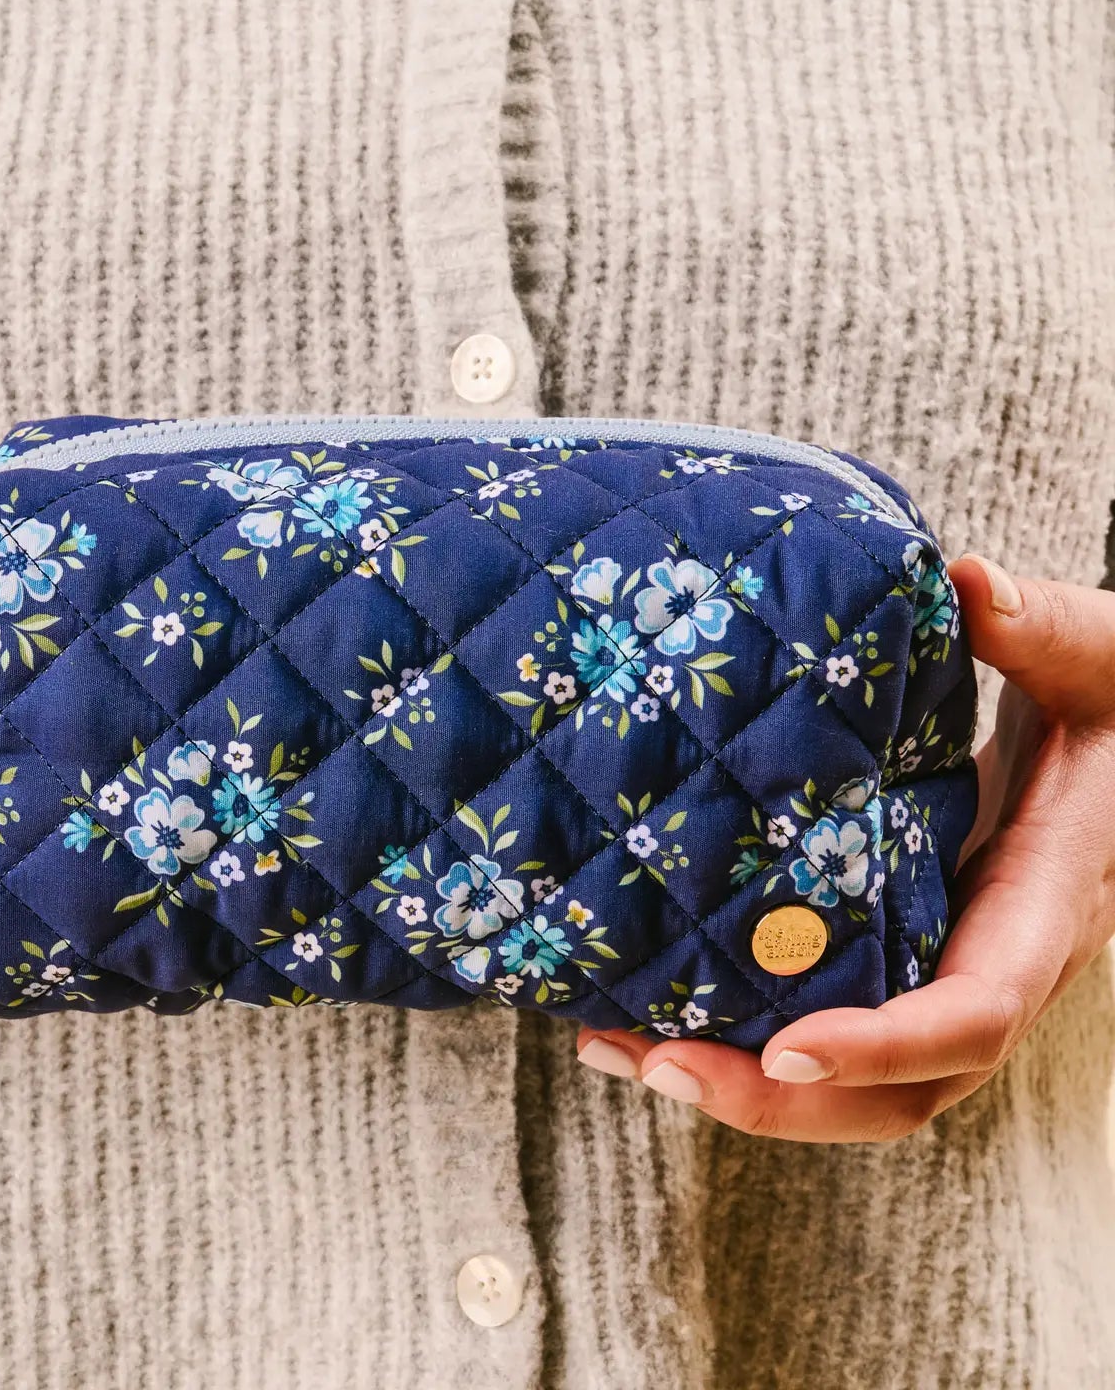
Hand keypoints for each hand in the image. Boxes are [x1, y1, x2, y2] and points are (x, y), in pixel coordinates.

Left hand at [575, 554, 1114, 1141]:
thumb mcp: (1100, 659)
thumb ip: (1037, 628)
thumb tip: (967, 580)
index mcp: (1046, 905)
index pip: (974, 1010)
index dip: (884, 1043)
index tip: (784, 1048)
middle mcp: (993, 962)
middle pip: (901, 1089)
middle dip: (779, 1100)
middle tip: (653, 1064)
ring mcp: (944, 966)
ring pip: (860, 1083)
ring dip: (741, 1085)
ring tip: (615, 1048)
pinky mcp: (901, 949)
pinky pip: (832, 1021)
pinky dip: (745, 1035)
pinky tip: (650, 1008)